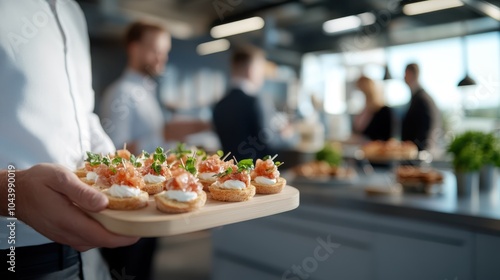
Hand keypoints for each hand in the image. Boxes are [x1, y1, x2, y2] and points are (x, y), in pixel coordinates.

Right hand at [15, 163, 138, 250]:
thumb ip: (81, 191)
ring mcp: (64, 236)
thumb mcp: (59, 178)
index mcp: (68, 220)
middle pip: (101, 241)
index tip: (139, 230)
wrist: (15, 193)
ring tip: (127, 218)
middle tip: (139, 220)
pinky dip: (100, 231)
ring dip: (111, 233)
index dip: (123, 237)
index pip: (101, 236)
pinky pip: (86, 238)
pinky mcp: (63, 235)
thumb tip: (104, 204)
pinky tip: (107, 219)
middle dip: (122, 234)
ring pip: (95, 241)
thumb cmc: (38, 181)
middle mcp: (67, 233)